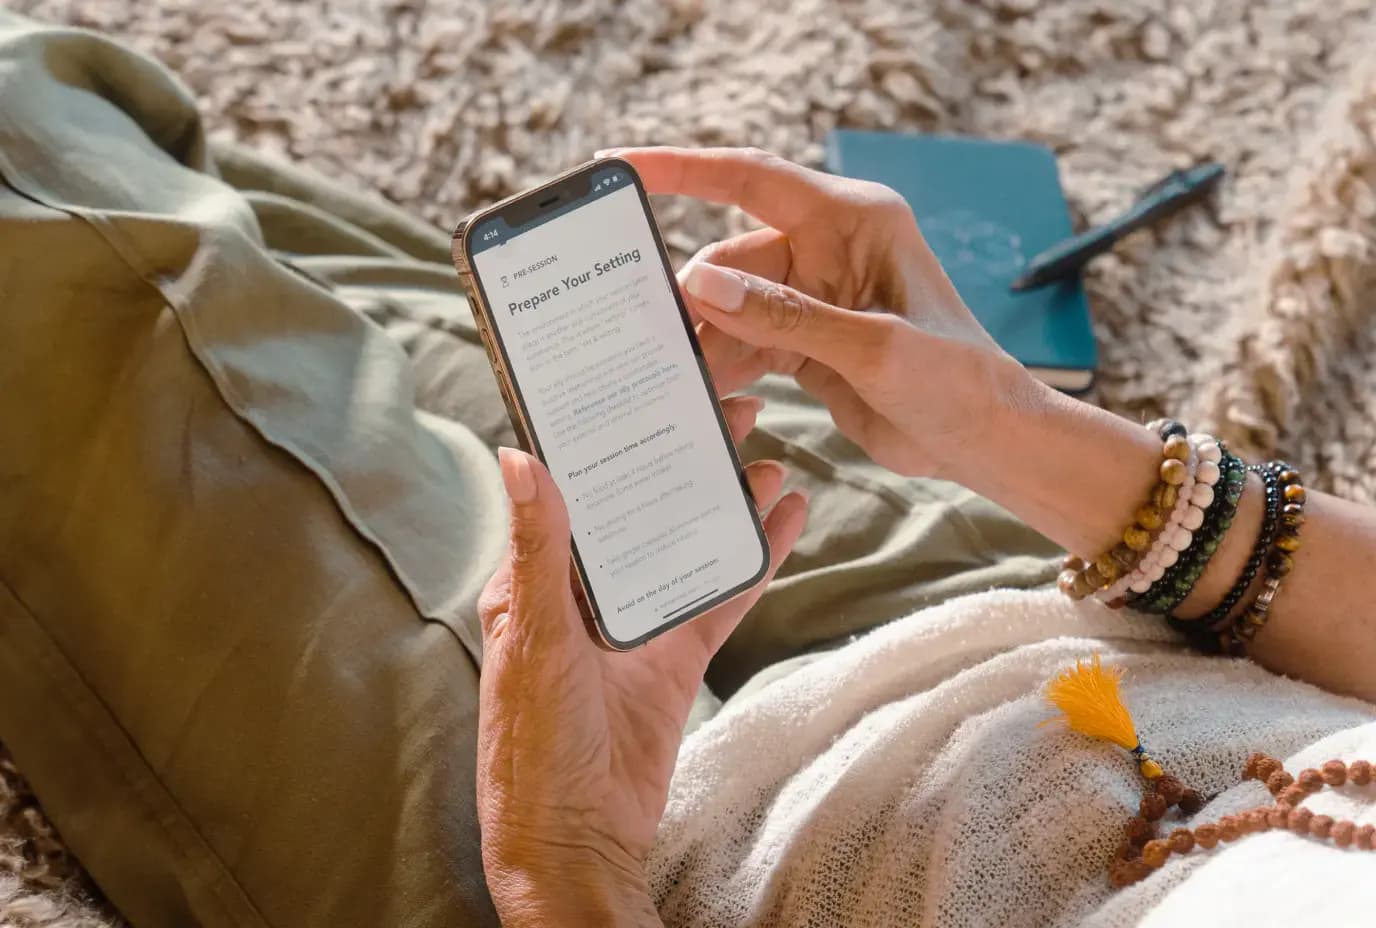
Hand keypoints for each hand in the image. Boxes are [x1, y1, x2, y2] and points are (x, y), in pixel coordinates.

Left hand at [475, 396, 806, 926]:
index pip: (580, 486)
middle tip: (733, 402)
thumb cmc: (535, 747)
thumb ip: (540, 551)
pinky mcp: (674, 658)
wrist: (577, 843)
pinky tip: (784, 519)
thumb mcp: (537, 641)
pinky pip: (720, 596)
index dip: (617, 434)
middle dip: (687, 453)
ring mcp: (635, 624)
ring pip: (689, 541)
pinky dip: (754, 558)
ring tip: (768, 453)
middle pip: (644, 502)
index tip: (656, 386)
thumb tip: (520, 458)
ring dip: (726, 499)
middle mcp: (586, 591)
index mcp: (538, 578)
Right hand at [607, 146, 1034, 479]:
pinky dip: (724, 364)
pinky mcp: (806, 338)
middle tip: (646, 334)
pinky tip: (702, 393)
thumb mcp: (871, 346)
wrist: (983, 439)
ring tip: (671, 375)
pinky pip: (745, 339)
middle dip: (692, 296)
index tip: (621, 166)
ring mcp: (814, 294)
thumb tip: (702, 284)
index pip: (751, 179)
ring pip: (731, 304)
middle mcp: (829, 246)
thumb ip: (785, 316)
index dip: (682, 169)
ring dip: (706, 340)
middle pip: (731, 257)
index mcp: (853, 218)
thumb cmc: (954, 380)